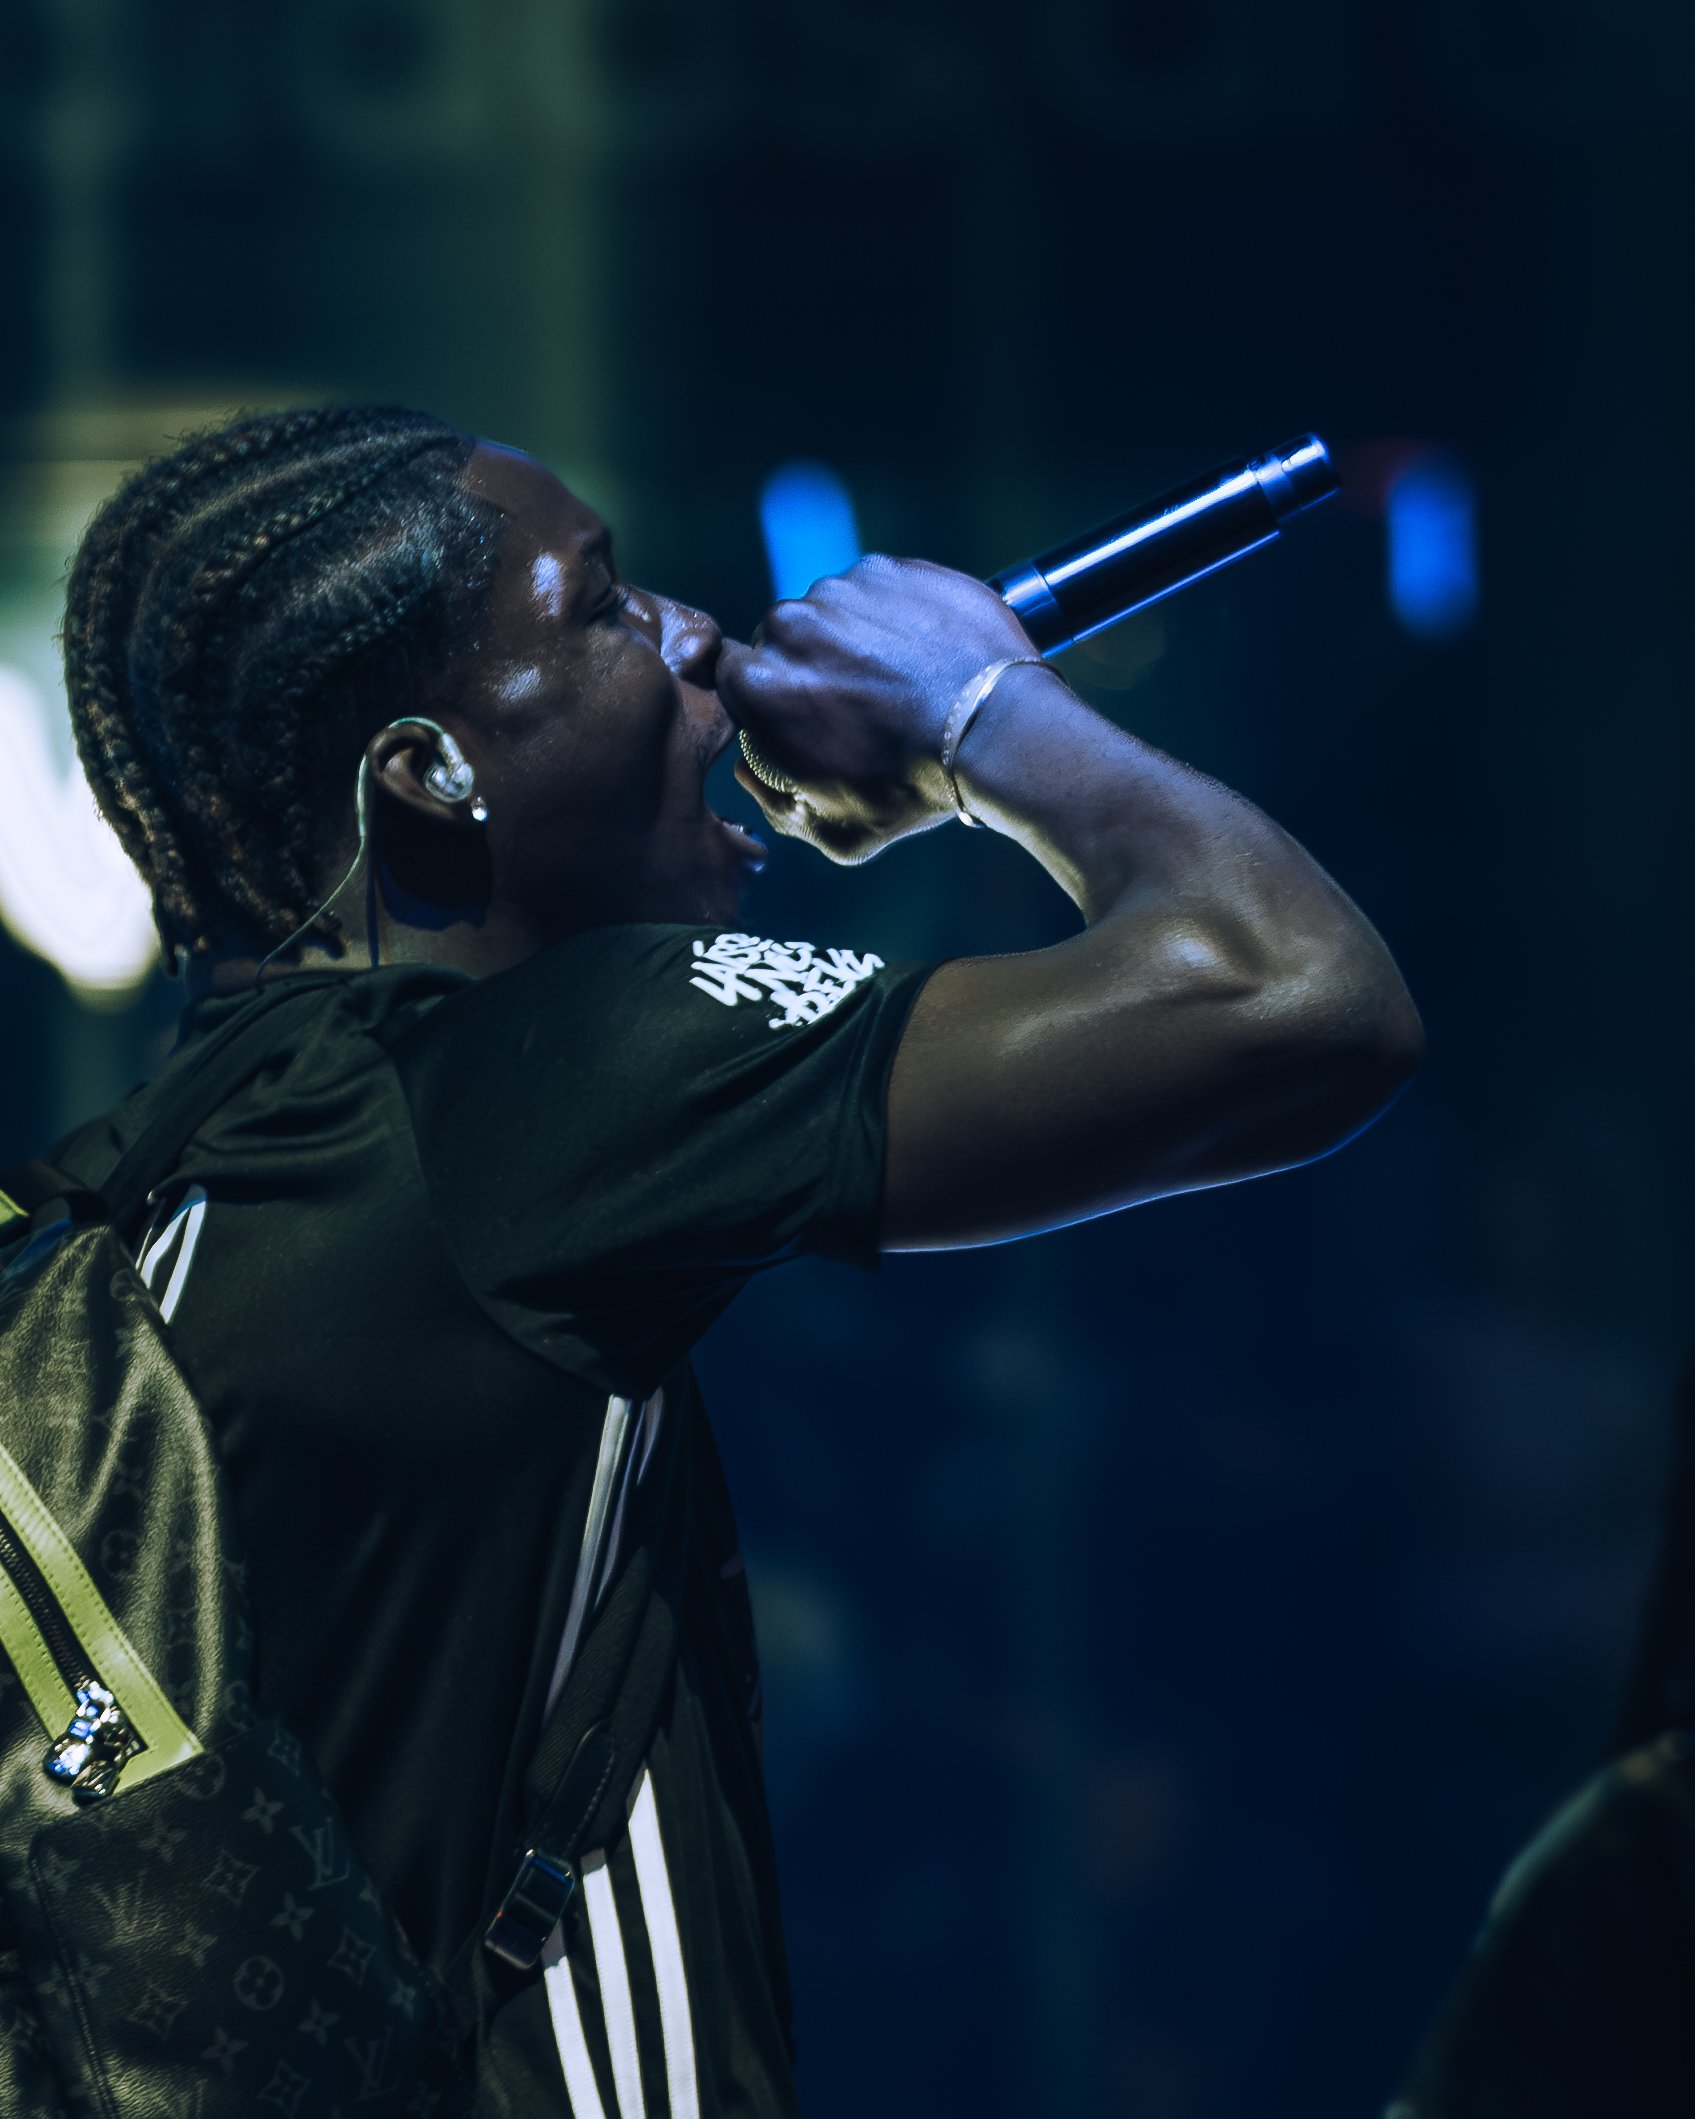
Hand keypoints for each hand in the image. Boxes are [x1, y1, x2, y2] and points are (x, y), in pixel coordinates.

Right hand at [714, 554, 1043, 864]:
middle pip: (783, 641)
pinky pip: (879, 591)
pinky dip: (895, 615)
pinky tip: (925, 653)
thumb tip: (753, 771)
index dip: (769, 700)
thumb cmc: (916, 787)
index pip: (737, 679)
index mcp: (760, 684)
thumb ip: (778, 805)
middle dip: (811, 668)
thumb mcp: (837, 833)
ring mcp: (843, 588)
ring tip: (901, 679)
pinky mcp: (892, 569)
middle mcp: (791, 623)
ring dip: (854, 639)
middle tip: (861, 704)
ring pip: (832, 612)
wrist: (999, 730)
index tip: (803, 717)